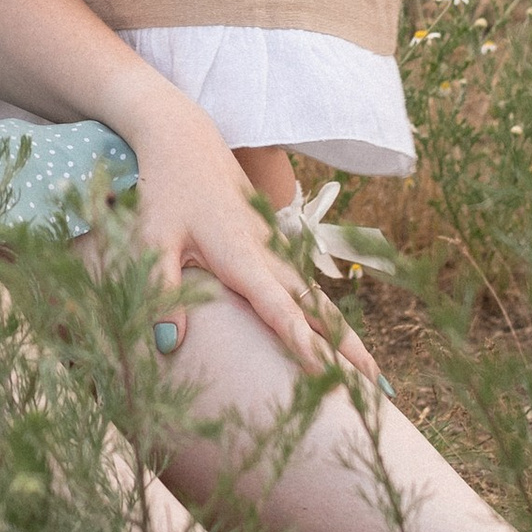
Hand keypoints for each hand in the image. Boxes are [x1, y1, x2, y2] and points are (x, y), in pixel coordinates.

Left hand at [126, 94, 378, 382]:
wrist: (184, 140)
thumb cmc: (165, 190)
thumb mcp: (151, 239)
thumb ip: (161, 290)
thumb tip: (166, 344)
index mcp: (242, 257)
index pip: (279, 310)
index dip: (302, 344)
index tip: (326, 377)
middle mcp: (269, 256)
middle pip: (318, 310)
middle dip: (348, 350)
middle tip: (380, 392)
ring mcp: (276, 249)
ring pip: (319, 301)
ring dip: (348, 337)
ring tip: (374, 377)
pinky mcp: (273, 245)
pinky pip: (309, 288)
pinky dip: (331, 318)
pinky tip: (341, 339)